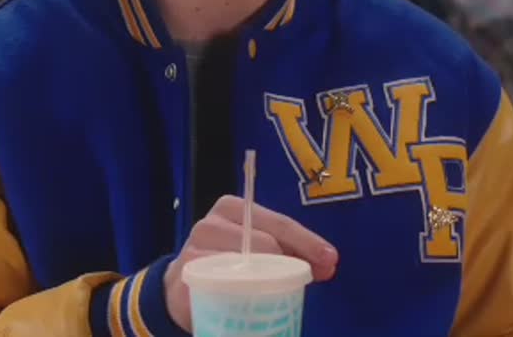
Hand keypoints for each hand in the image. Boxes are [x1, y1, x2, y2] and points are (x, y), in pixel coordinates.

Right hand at [164, 196, 337, 331]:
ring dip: (271, 282)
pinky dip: (243, 297)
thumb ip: (289, 253)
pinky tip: (255, 306)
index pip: (278, 223)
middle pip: (264, 244)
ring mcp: (194, 251)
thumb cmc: (229, 263)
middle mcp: (210, 223)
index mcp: (231, 207)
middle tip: (313, 279)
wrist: (182, 287)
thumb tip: (327, 264)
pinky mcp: (186, 279)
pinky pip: (221, 289)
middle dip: (295, 263)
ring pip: (245, 266)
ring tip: (286, 293)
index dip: (307, 241)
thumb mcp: (257, 249)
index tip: (330, 259)